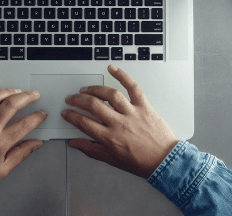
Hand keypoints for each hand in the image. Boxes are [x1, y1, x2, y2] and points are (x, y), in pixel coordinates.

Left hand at [0, 79, 46, 191]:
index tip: (42, 113)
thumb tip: (36, 144)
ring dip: (7, 91)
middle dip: (27, 97)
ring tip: (17, 90)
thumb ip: (21, 153)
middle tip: (34, 94)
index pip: (25, 125)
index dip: (37, 117)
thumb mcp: (3, 169)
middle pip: (11, 105)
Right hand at [62, 65, 178, 178]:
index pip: (84, 123)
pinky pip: (133, 87)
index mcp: (110, 138)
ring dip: (95, 89)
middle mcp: (119, 123)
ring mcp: (132, 112)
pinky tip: (112, 69)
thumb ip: (91, 150)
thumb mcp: (112, 160)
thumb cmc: (141, 162)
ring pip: (109, 94)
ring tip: (86, 89)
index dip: (71, 116)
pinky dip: (122, 76)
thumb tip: (74, 143)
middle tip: (72, 98)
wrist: (165, 161)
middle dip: (78, 100)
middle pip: (93, 105)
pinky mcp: (144, 106)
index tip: (67, 112)